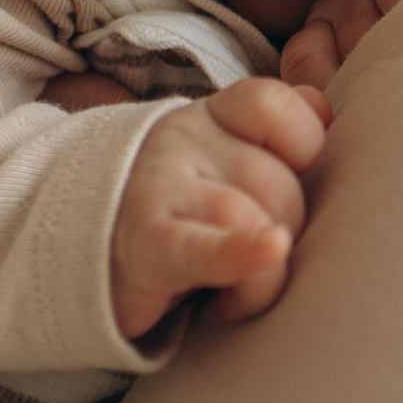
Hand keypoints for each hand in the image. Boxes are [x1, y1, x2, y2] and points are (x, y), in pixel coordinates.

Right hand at [109, 79, 330, 341]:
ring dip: (263, 271)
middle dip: (285, 227)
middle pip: (273, 178)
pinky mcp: (147, 244)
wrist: (79, 247)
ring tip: (241, 297)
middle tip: (260, 259)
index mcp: (212, 118)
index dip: (301, 141)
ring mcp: (162, 188)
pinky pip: (200, 246)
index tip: (296, 173)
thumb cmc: (179, 208)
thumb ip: (277, 130)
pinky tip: (269, 251)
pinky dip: (238, 252)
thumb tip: (323, 106)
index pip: (271, 106)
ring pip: (247, 214)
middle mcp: (185, 142)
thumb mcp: (224, 153)